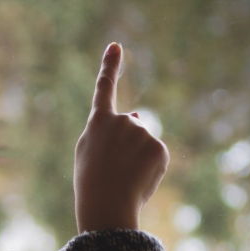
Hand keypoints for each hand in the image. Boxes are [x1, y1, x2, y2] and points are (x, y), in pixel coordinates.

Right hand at [74, 43, 168, 233]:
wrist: (107, 203)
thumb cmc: (92, 182)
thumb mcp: (91, 153)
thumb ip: (110, 131)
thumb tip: (137, 114)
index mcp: (99, 122)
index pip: (105, 88)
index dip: (110, 67)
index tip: (116, 46)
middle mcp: (122, 121)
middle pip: (131, 129)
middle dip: (127, 146)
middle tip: (114, 170)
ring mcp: (142, 133)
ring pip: (144, 144)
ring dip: (138, 160)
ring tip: (124, 178)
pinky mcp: (158, 148)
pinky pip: (157, 156)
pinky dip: (151, 169)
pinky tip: (138, 180)